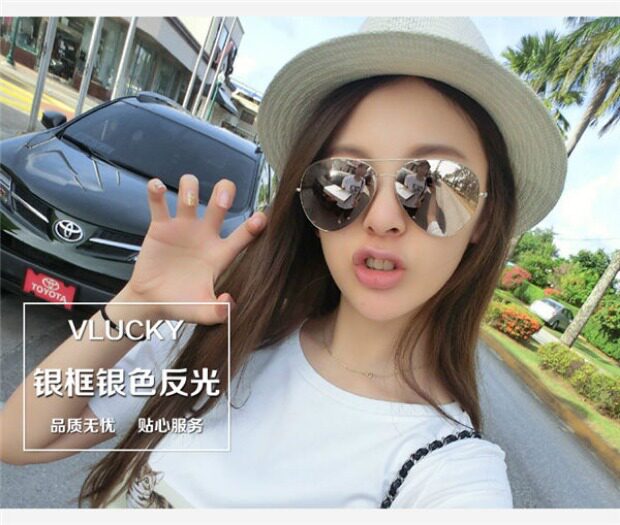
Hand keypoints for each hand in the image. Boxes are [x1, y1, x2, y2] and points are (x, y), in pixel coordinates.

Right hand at [121, 174, 267, 324]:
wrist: (152, 303)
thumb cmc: (182, 305)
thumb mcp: (202, 312)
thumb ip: (217, 312)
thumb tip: (230, 303)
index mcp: (220, 254)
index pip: (243, 236)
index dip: (253, 226)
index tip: (261, 218)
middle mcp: (205, 235)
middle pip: (220, 203)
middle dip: (223, 193)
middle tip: (222, 199)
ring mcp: (183, 228)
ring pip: (190, 195)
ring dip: (190, 188)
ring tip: (188, 198)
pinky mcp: (160, 227)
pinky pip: (159, 203)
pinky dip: (156, 191)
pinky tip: (156, 187)